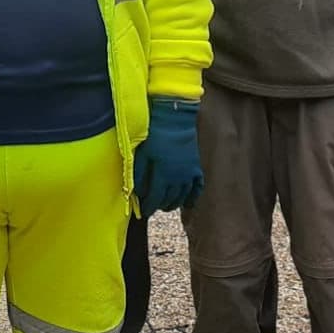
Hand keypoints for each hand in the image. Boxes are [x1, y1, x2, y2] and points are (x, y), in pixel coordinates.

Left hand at [134, 98, 203, 213]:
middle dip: (160, 206)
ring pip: (182, 196)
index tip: (143, 213)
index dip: (148, 207)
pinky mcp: (196, 167)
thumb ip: (138, 174)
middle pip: (169, 199)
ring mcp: (189, 173)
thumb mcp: (142, 153)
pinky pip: (197, 188)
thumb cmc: (155, 135)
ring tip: (166, 206)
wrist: (175, 119)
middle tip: (153, 208)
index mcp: (163, 175)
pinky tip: (188, 204)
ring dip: (174, 204)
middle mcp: (178, 178)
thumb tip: (136, 191)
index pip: (155, 198)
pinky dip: (193, 197)